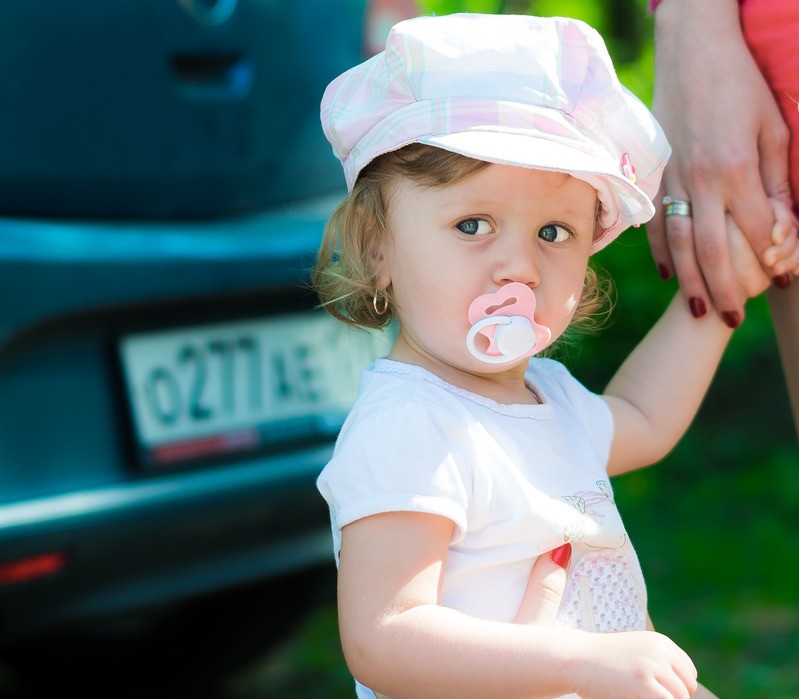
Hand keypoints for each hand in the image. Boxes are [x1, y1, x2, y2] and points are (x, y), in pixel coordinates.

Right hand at [516, 545, 706, 697]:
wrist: (563, 658)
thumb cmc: (572, 648)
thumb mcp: (603, 635)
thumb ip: (590, 603)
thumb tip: (561, 549)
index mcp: (657, 640)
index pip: (688, 672)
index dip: (671, 685)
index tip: (645, 686)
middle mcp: (661, 649)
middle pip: (686, 688)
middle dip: (667, 694)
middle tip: (637, 691)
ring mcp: (655, 667)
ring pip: (679, 698)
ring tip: (630, 693)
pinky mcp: (648, 685)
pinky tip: (629, 696)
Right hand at [648, 0, 794, 323]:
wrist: (692, 55)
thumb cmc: (741, 87)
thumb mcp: (773, 129)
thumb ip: (775, 181)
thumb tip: (782, 227)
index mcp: (735, 170)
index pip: (758, 230)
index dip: (774, 261)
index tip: (786, 283)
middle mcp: (700, 183)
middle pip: (713, 251)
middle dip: (727, 290)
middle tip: (733, 321)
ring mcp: (671, 182)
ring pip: (679, 245)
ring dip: (691, 283)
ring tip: (700, 312)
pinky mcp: (653, 177)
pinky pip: (654, 223)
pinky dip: (661, 253)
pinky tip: (671, 275)